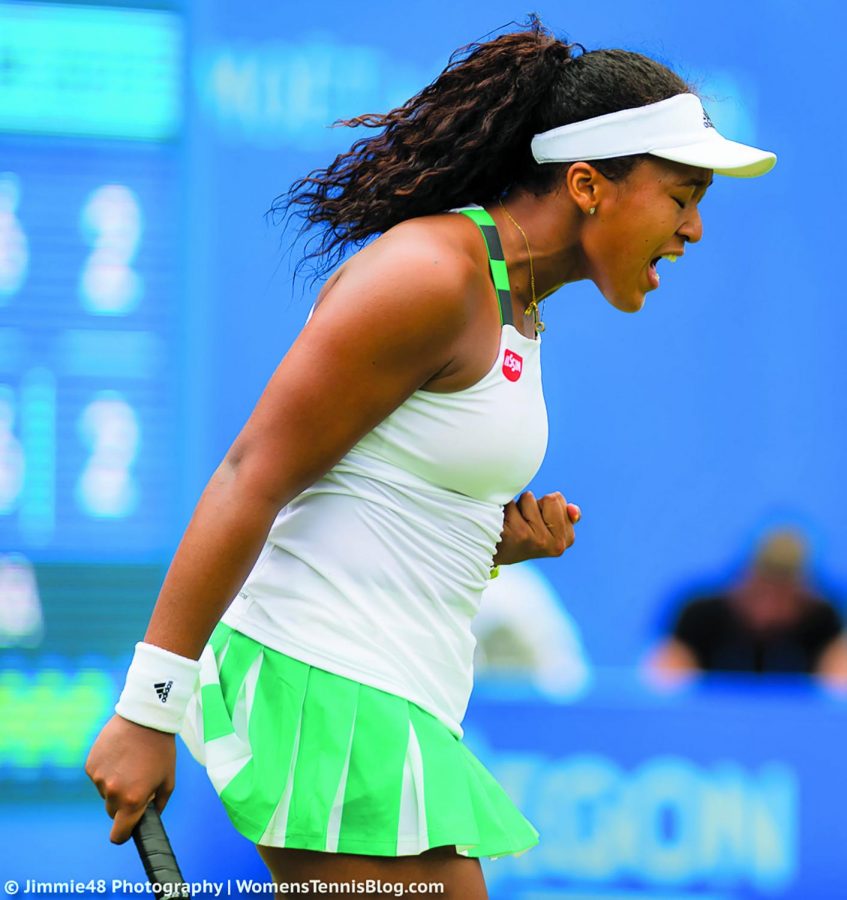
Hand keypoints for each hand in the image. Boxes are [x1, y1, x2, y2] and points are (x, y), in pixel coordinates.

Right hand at [85, 714, 176, 843]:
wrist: (145, 717)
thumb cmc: (161, 749)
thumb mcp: (168, 779)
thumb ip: (158, 805)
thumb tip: (149, 818)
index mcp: (133, 800)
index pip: (119, 834)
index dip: (124, 834)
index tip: (127, 829)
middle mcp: (112, 792)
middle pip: (112, 811)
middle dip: (123, 803)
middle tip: (136, 782)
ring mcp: (99, 779)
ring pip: (105, 793)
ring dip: (115, 785)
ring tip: (130, 763)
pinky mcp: (90, 765)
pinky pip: (98, 777)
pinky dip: (106, 771)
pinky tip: (119, 755)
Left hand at [492, 491, 580, 566]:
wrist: (493, 551)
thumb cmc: (523, 533)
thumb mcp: (548, 524)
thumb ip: (565, 513)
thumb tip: (573, 508)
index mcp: (567, 539)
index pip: (558, 499)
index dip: (543, 504)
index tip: (536, 520)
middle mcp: (557, 544)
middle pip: (550, 498)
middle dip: (534, 503)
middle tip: (525, 521)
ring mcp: (539, 540)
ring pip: (530, 498)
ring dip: (518, 506)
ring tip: (513, 523)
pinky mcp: (520, 535)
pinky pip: (513, 504)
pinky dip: (505, 509)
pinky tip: (503, 524)